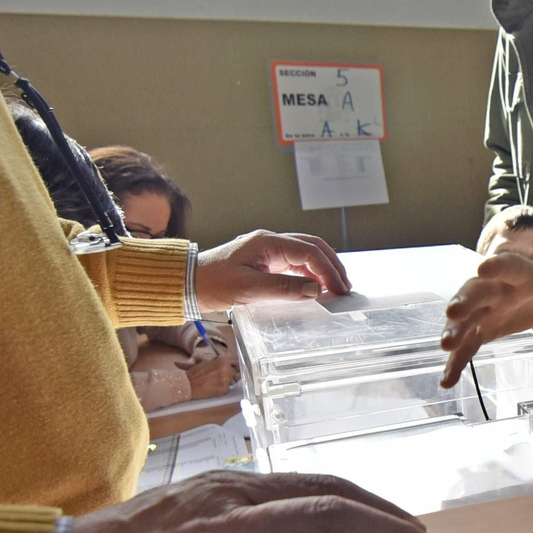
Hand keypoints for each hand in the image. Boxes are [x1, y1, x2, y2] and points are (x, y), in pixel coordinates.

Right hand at [178, 354, 238, 398]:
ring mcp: (226, 380)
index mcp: (223, 360)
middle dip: (232, 374)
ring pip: (233, 381)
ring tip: (217, 382)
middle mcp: (227, 369)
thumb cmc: (196, 372)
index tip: (235, 367)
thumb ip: (221, 362)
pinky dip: (224, 388)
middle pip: (237, 372)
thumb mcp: (209, 362)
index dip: (236, 365)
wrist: (188, 384)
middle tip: (224, 376)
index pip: (237, 361)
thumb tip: (230, 364)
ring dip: (228, 381)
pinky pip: (228, 389)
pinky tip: (215, 387)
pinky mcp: (224, 390)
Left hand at [196, 231, 350, 310]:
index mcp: (268, 243)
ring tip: (335, 288)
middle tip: (345, 287)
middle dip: (332, 266)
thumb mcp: (249, 289)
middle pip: (312, 247)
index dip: (328, 270)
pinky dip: (309, 273)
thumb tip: (315, 290)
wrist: (187, 284)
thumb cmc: (212, 284)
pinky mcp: (264, 261)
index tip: (339, 290)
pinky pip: (294, 263)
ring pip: (305, 254)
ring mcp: (267, 250)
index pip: (309, 252)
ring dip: (322, 269)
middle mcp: (270, 242)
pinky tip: (315, 287)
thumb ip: (284, 289)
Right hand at [438, 254, 532, 387]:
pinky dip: (456, 362)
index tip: (484, 268)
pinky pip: (467, 346)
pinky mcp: (481, 330)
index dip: (497, 267)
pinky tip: (446, 381)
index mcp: (521, 272)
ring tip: (446, 346)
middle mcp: (496, 288)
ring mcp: (485, 310)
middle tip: (454, 313)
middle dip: (465, 301)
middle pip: (477, 291)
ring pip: (466, 319)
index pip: (508, 266)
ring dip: (455, 331)